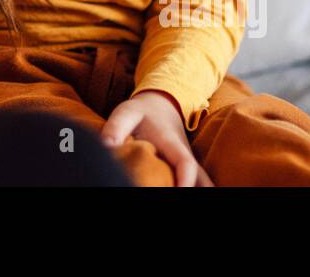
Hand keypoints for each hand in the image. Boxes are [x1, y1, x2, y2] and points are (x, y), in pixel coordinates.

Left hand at [100, 90, 214, 186]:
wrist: (161, 105)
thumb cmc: (142, 112)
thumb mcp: (127, 112)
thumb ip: (116, 127)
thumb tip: (106, 147)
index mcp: (172, 143)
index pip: (185, 162)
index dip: (185, 179)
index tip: (180, 190)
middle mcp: (185, 156)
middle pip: (201, 180)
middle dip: (193, 189)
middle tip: (179, 197)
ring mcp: (187, 165)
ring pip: (202, 183)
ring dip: (195, 189)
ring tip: (185, 203)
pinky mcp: (184, 172)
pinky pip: (196, 183)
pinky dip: (190, 186)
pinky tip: (178, 189)